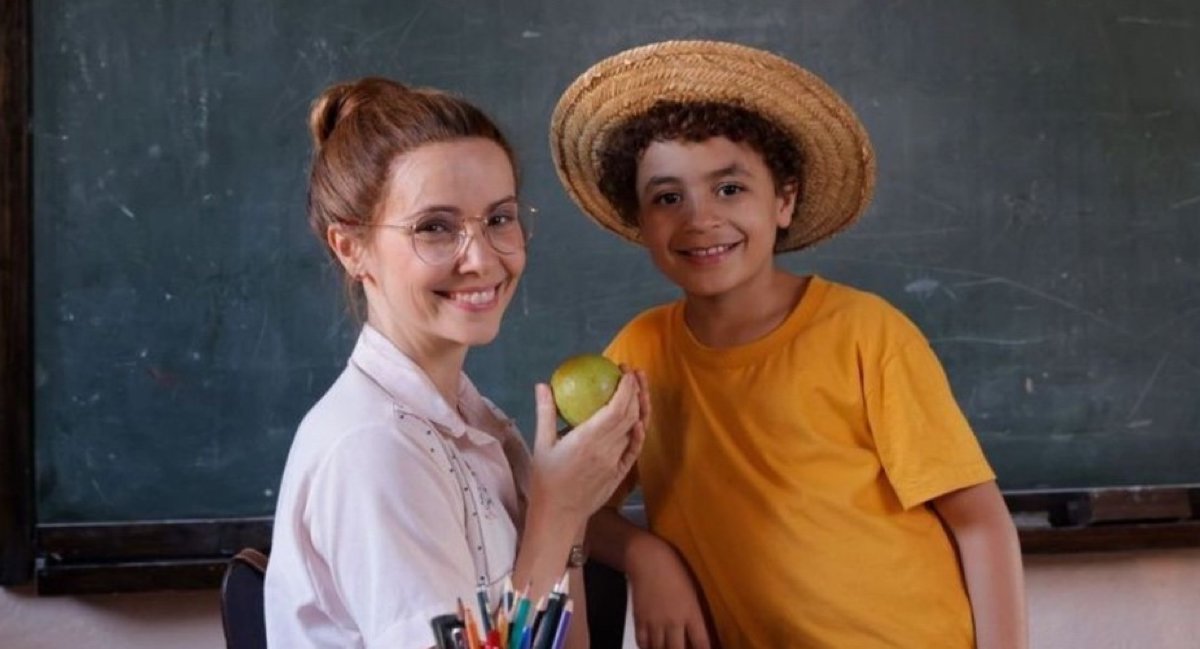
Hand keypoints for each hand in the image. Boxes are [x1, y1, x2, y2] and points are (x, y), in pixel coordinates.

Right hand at [528, 371, 644, 525]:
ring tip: (640, 388)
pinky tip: (639, 419)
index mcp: (587, 440)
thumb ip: (546, 412)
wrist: (558, 514)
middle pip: (631, 416)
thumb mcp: (541, 444)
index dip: (626, 389)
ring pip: (635, 430)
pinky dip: (639, 432)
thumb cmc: (546, 479)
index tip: (625, 371)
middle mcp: (606, 450)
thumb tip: (543, 385)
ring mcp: (616, 462)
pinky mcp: (620, 472)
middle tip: (632, 372)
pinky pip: (634, 448)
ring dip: (641, 407)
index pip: (616, 409)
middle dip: (636, 390)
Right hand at [628, 537, 712, 648]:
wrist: (648, 559)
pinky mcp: (639, 619)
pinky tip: (652, 647)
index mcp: (691, 612)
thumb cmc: (674, 570)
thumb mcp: (692, 592)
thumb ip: (695, 614)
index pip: (701, 643)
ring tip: (668, 648)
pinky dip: (647, 648)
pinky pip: (642, 642)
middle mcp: (673, 621)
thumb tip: (696, 632)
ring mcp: (655, 621)